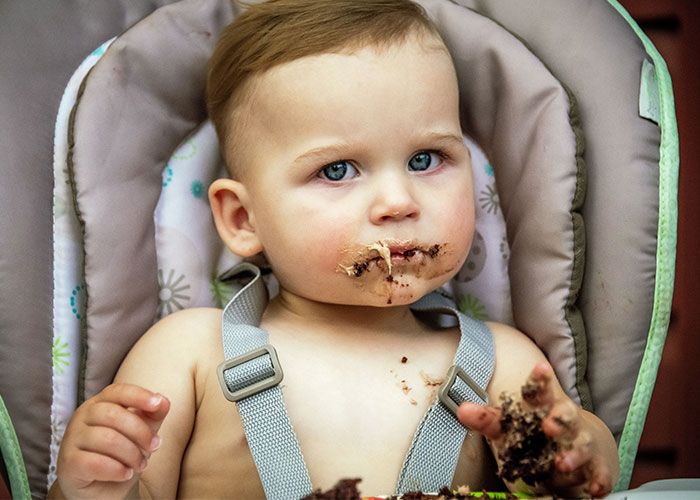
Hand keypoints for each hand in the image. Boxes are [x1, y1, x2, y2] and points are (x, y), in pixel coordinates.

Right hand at [53, 383, 169, 499]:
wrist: (102, 488)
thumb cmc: (121, 454)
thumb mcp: (141, 433)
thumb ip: (152, 416)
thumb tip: (164, 401)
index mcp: (99, 403)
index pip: (117, 392)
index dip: (139, 396)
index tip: (158, 404)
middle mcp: (82, 416)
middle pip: (113, 415)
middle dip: (141, 432)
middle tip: (155, 446)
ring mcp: (71, 439)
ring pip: (106, 439)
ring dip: (131, 454)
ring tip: (141, 465)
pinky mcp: (68, 463)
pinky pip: (94, 462)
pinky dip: (116, 469)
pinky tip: (126, 474)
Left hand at [457, 362, 614, 497]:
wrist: (584, 447)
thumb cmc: (539, 432)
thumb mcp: (512, 425)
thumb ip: (488, 419)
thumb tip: (461, 409)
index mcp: (545, 406)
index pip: (541, 390)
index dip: (540, 380)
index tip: (541, 368)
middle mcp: (567, 421)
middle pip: (566, 414)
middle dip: (559, 419)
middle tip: (549, 427)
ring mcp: (583, 443)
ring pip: (581, 445)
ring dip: (573, 454)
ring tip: (561, 463)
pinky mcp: (596, 467)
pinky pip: (599, 474)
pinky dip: (597, 481)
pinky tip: (594, 489)